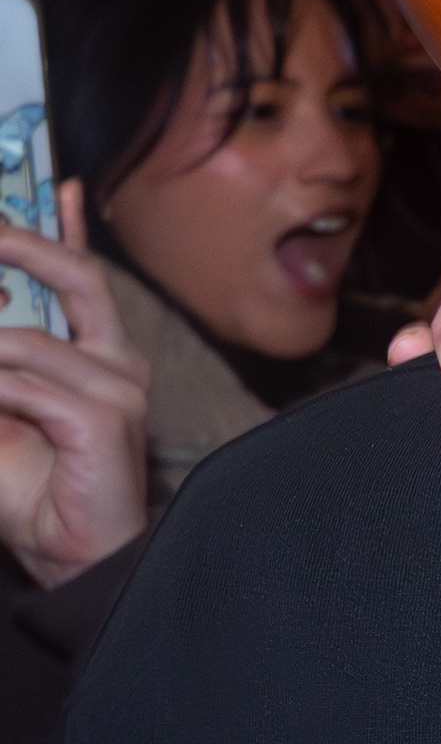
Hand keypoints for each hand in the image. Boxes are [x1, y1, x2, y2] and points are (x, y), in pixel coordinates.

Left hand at [0, 182, 150, 587]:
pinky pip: (22, 385)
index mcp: (98, 356)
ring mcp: (118, 387)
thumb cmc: (36, 491)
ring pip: (20, 342)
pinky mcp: (104, 418)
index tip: (52, 185)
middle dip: (19, 242)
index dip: (64, 226)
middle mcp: (118, 361)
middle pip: (75, 276)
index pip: (82, 275)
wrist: (73, 558)